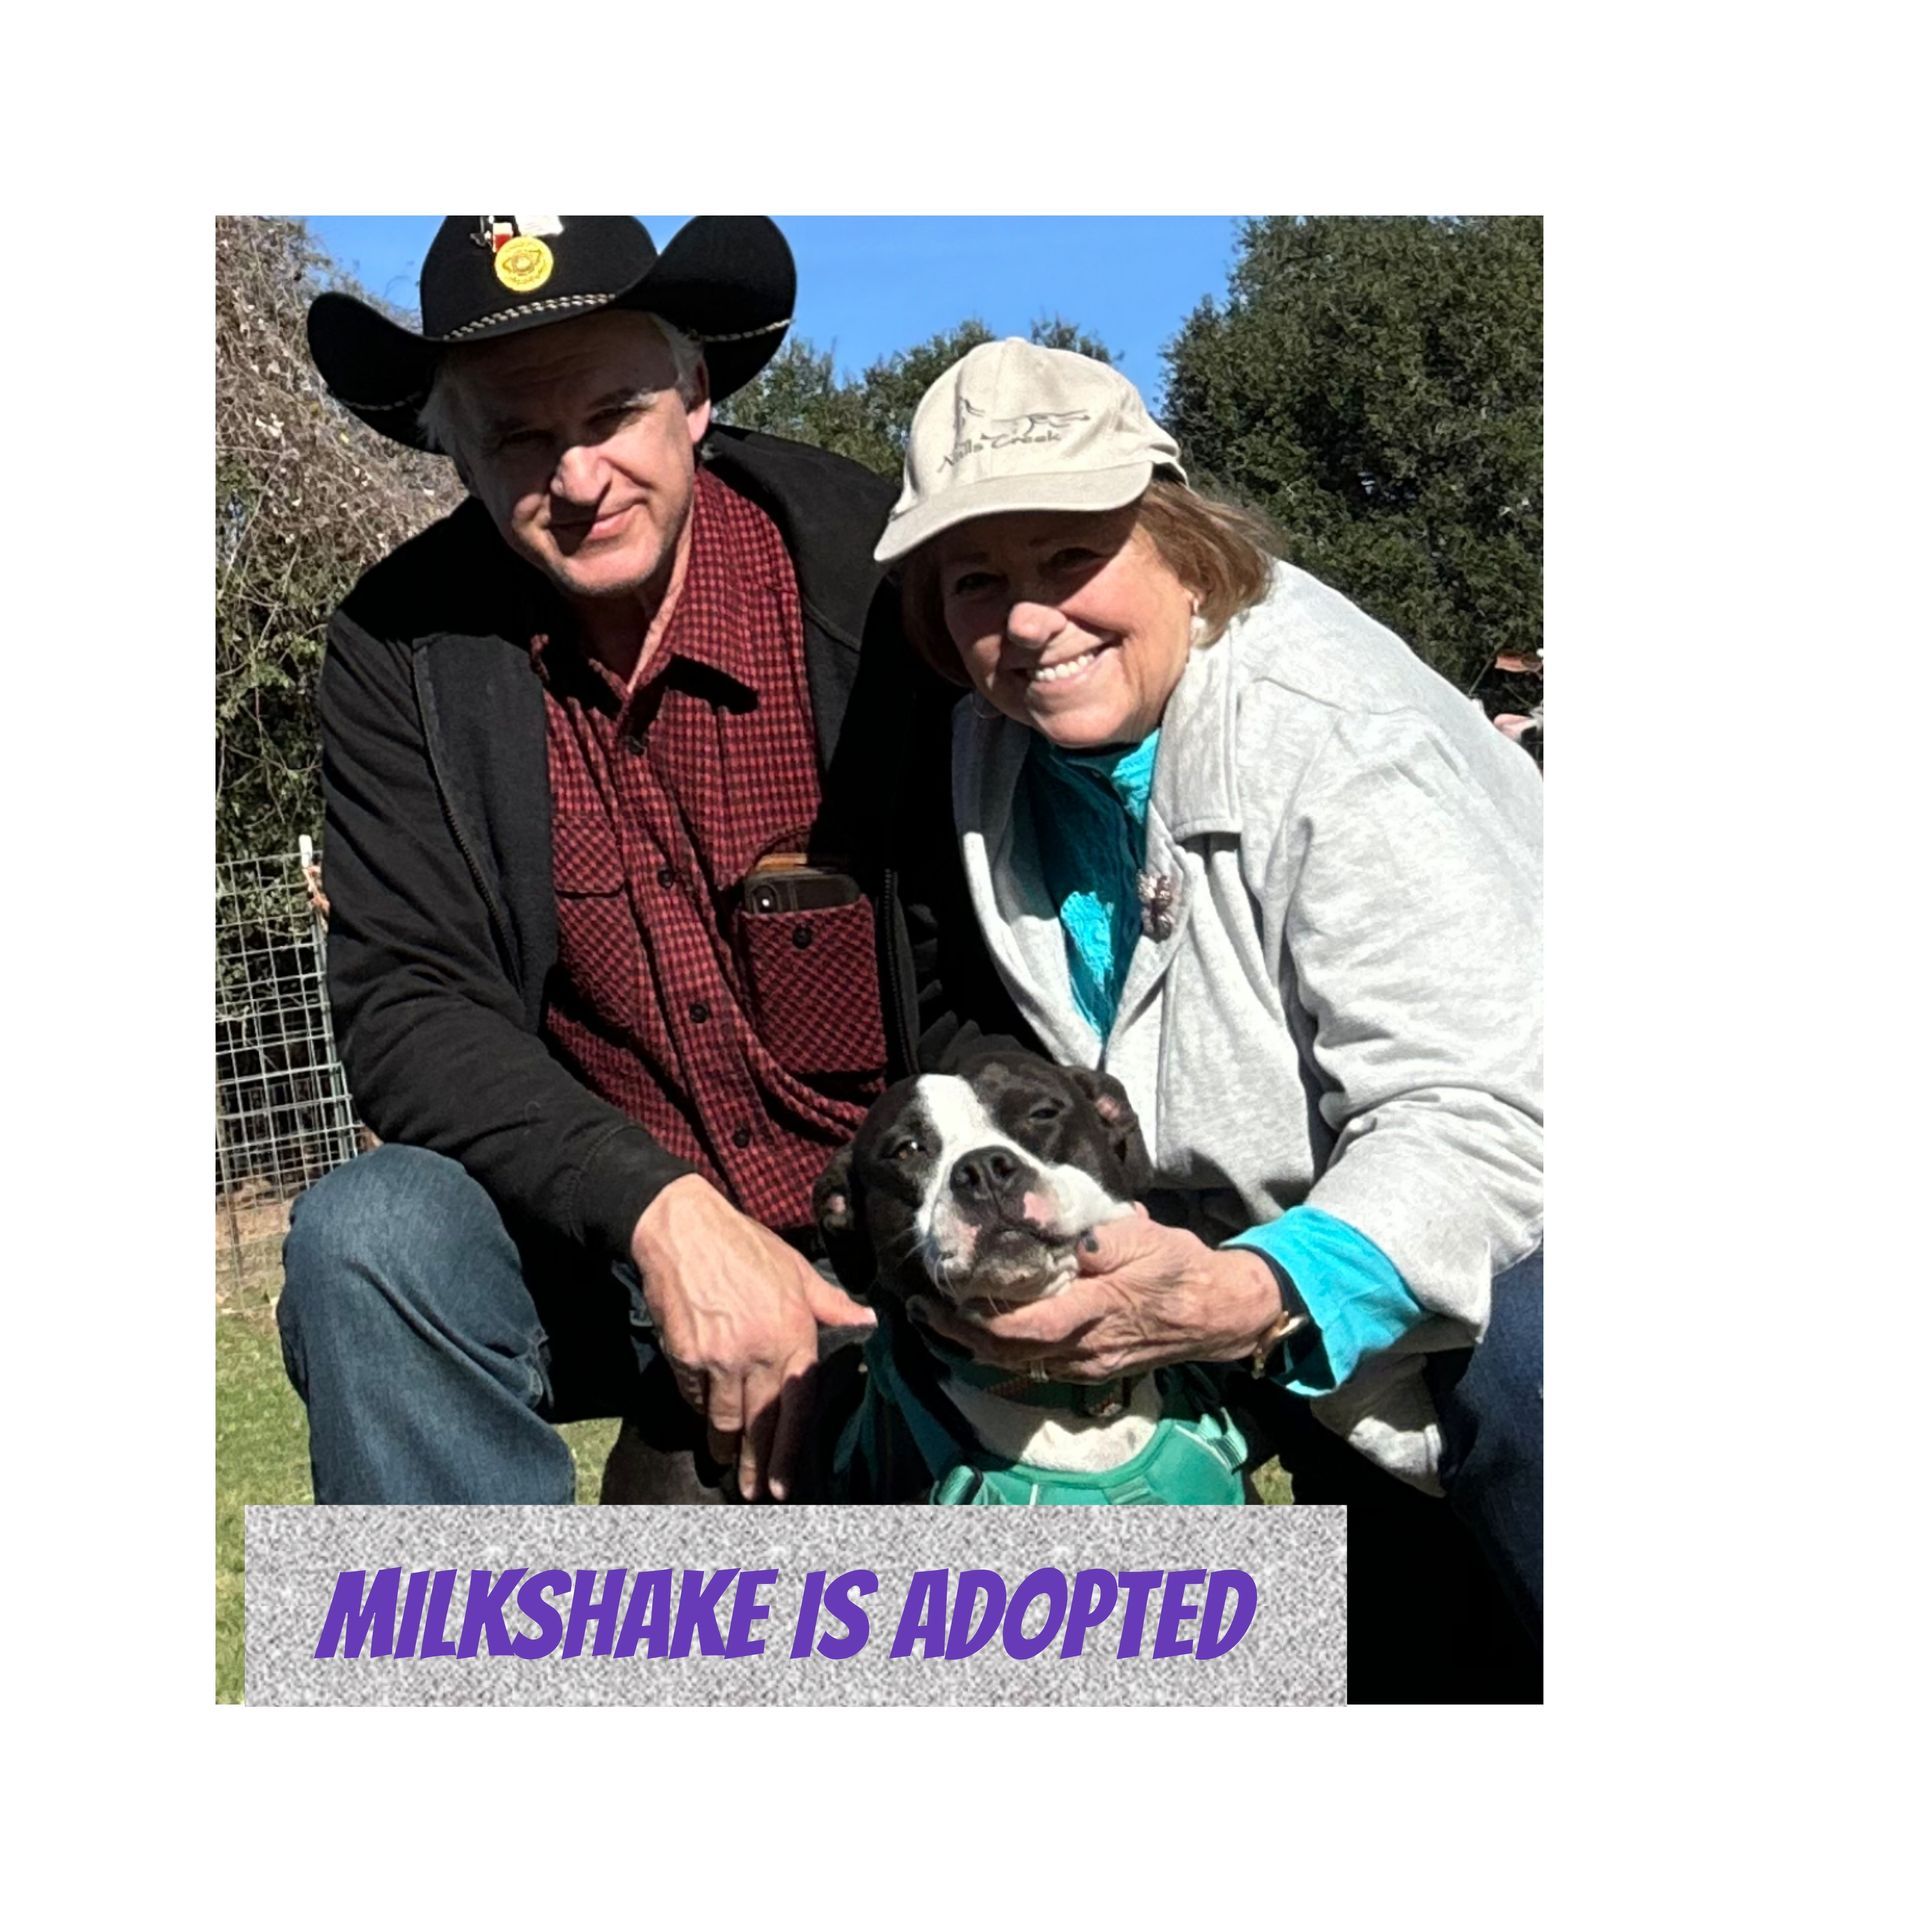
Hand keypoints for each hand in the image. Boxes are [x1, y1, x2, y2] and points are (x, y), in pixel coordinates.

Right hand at [630, 1175, 874, 1500]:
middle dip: (756, 1464)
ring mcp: (720, 1357)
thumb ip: (831, 1304)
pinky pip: (693, 1396)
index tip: (784, 1483)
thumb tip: (868, 1319)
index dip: (790, 1450)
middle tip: (753, 1491)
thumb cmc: (745, 1246)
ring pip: (724, 1419)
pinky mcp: (686, 1356)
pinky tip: (703, 1416)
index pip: (798, 1407)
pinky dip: (698, 1408)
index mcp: (794, 1334)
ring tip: (726, 1463)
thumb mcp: (797, 1270)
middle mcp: (760, 1352)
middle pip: (760, 1424)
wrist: (684, 1230)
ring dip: (725, 1446)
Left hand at [919, 1208, 1281, 1380]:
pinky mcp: (1091, 1367)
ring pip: (1018, 1363)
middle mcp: (1086, 1349)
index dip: (977, 1323)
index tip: (943, 1301)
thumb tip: (1065, 1234)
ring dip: (975, 1345)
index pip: (1024, 1329)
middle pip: (1008, 1354)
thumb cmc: (1182, 1270)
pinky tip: (983, 1331)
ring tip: (939, 1320)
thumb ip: (1101, 1238)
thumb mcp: (1147, 1239)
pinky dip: (1002, 1350)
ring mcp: (1088, 1364)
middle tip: (921, 1311)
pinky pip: (1035, 1364)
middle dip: (958, 1336)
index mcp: (1096, 1313)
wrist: (1218, 1313)